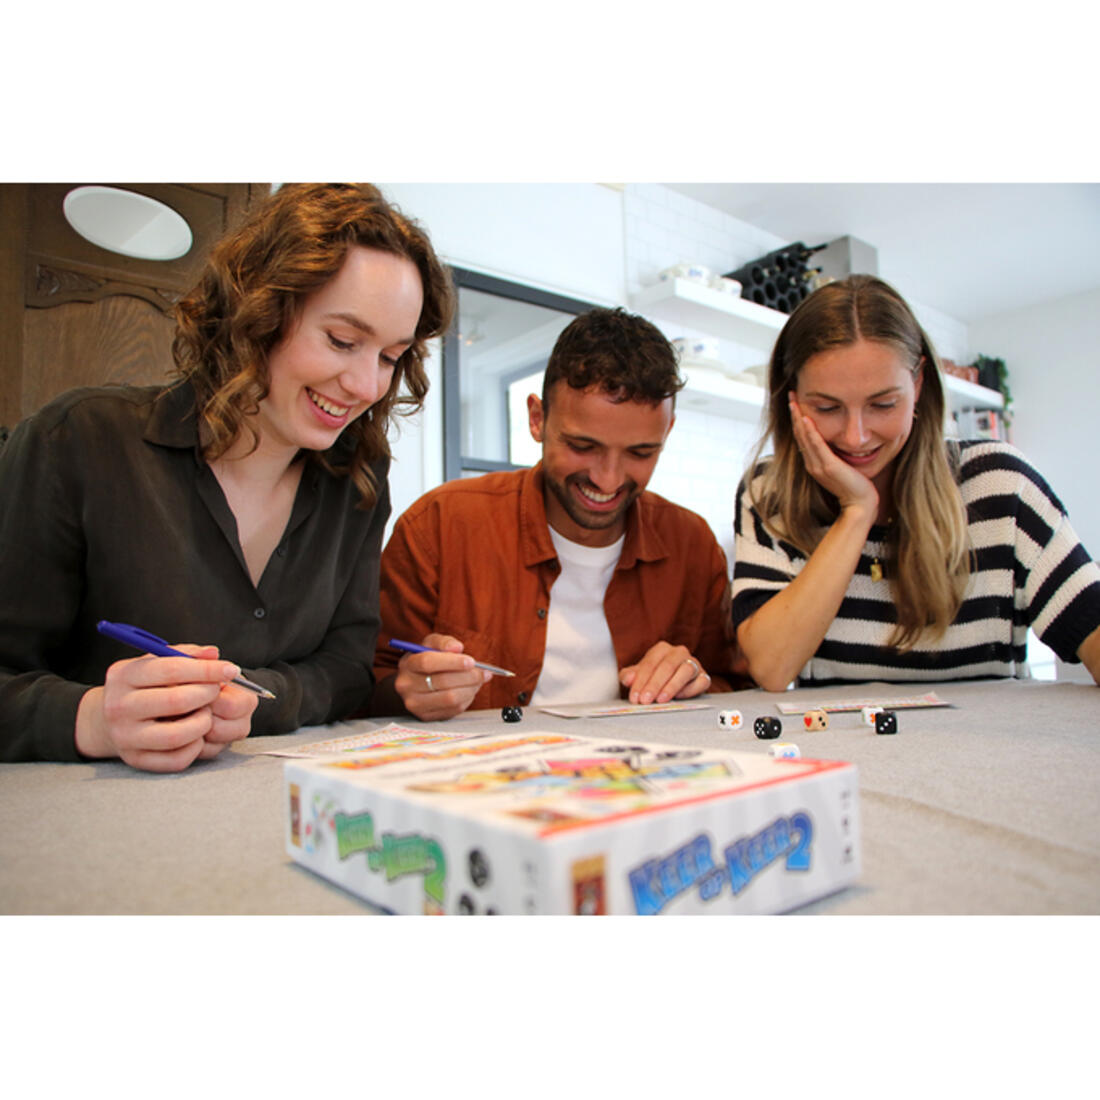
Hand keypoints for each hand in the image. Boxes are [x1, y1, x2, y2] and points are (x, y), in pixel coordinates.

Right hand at [75, 643, 252, 772]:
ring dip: (203, 723)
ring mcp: (125, 737)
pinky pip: (176, 760)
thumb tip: (214, 653)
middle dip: (207, 694)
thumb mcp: (156, 662)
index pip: (171, 670)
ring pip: (176, 736)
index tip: (231, 669)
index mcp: (123, 676)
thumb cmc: (142, 686)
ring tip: (206, 713)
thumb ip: (186, 655)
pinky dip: (195, 747)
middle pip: (175, 701)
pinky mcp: (136, 760)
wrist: (107, 719)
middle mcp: (119, 707)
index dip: (207, 670)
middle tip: (217, 690)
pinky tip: (197, 734)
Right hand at [394, 633, 491, 720]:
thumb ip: (444, 642)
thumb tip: (457, 648)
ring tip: (479, 681)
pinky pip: (453, 710)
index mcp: (407, 664)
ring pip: (450, 699)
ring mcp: (415, 704)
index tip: (471, 662)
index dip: (452, 662)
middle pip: (442, 682)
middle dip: (469, 677)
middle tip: (485, 672)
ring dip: (471, 689)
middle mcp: (406, 686)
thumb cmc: (426, 660)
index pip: (428, 662)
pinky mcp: (425, 716)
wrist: (414, 683)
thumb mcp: (432, 644)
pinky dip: (467, 699)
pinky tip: (469, 690)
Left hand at [619, 641, 709, 704]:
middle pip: (667, 666)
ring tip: (660, 700)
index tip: (635, 697)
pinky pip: (700, 681)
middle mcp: (679, 653)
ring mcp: (693, 663)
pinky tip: (679, 697)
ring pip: (685, 671)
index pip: (650, 663)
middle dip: (654, 685)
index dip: (640, 681)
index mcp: (661, 649)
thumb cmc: (654, 677)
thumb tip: (628, 679)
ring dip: (671, 686)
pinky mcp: (704, 677)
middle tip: (645, 700)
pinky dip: (690, 689)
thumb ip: (630, 676)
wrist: (675, 685)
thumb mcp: (639, 676)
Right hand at [789, 394, 878, 519]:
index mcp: (814, 464)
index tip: (796, 403)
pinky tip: (807, 418)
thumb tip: (838, 442)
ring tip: (794, 402)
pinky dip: (810, 431)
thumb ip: (836, 456)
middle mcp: (812, 464)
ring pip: (804, 438)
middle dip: (795, 414)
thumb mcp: (843, 468)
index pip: (802, 438)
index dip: (798, 419)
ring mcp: (818, 465)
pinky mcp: (828, 466)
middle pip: (799, 435)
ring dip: (798, 418)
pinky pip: (816, 445)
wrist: (861, 505)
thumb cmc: (857, 488)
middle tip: (791, 395)